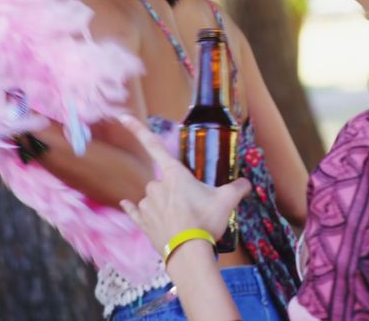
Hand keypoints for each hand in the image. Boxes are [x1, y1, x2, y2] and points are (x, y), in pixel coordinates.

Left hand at [118, 115, 250, 252]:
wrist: (188, 252)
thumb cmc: (205, 222)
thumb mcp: (227, 201)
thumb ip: (237, 188)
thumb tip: (246, 184)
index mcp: (175, 175)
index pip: (154, 146)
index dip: (137, 129)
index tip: (122, 116)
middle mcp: (156, 185)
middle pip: (165, 181)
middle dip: (177, 191)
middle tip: (194, 206)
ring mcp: (147, 205)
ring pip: (154, 198)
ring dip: (165, 205)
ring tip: (182, 220)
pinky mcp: (142, 222)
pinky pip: (135, 211)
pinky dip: (133, 209)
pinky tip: (128, 206)